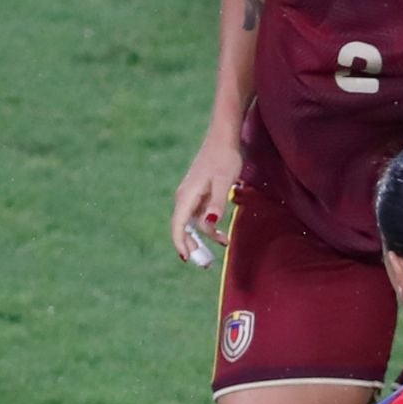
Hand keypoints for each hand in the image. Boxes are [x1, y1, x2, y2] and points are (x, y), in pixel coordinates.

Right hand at [170, 137, 240, 265]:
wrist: (224, 139)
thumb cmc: (224, 159)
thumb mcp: (224, 182)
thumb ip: (217, 202)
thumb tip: (210, 223)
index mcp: (186, 196)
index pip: (178, 225)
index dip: (180, 243)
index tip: (186, 258)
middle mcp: (185, 197)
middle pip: (183, 228)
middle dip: (192, 246)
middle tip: (205, 264)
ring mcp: (191, 196)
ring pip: (193, 223)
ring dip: (205, 237)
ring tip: (222, 246)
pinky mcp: (199, 194)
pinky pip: (201, 216)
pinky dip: (210, 226)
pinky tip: (222, 235)